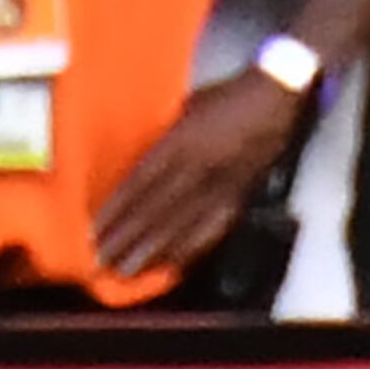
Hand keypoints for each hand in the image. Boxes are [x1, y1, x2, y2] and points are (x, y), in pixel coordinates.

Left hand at [91, 70, 307, 286]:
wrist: (275, 98)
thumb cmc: (223, 97)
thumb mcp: (183, 108)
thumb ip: (160, 138)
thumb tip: (130, 163)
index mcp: (181, 140)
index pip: (140, 183)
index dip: (116, 210)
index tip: (94, 230)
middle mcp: (199, 167)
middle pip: (155, 210)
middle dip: (126, 238)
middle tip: (100, 260)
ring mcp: (220, 186)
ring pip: (180, 226)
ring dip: (151, 252)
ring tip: (126, 271)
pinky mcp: (238, 198)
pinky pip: (210, 230)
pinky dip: (188, 250)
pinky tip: (171, 265)